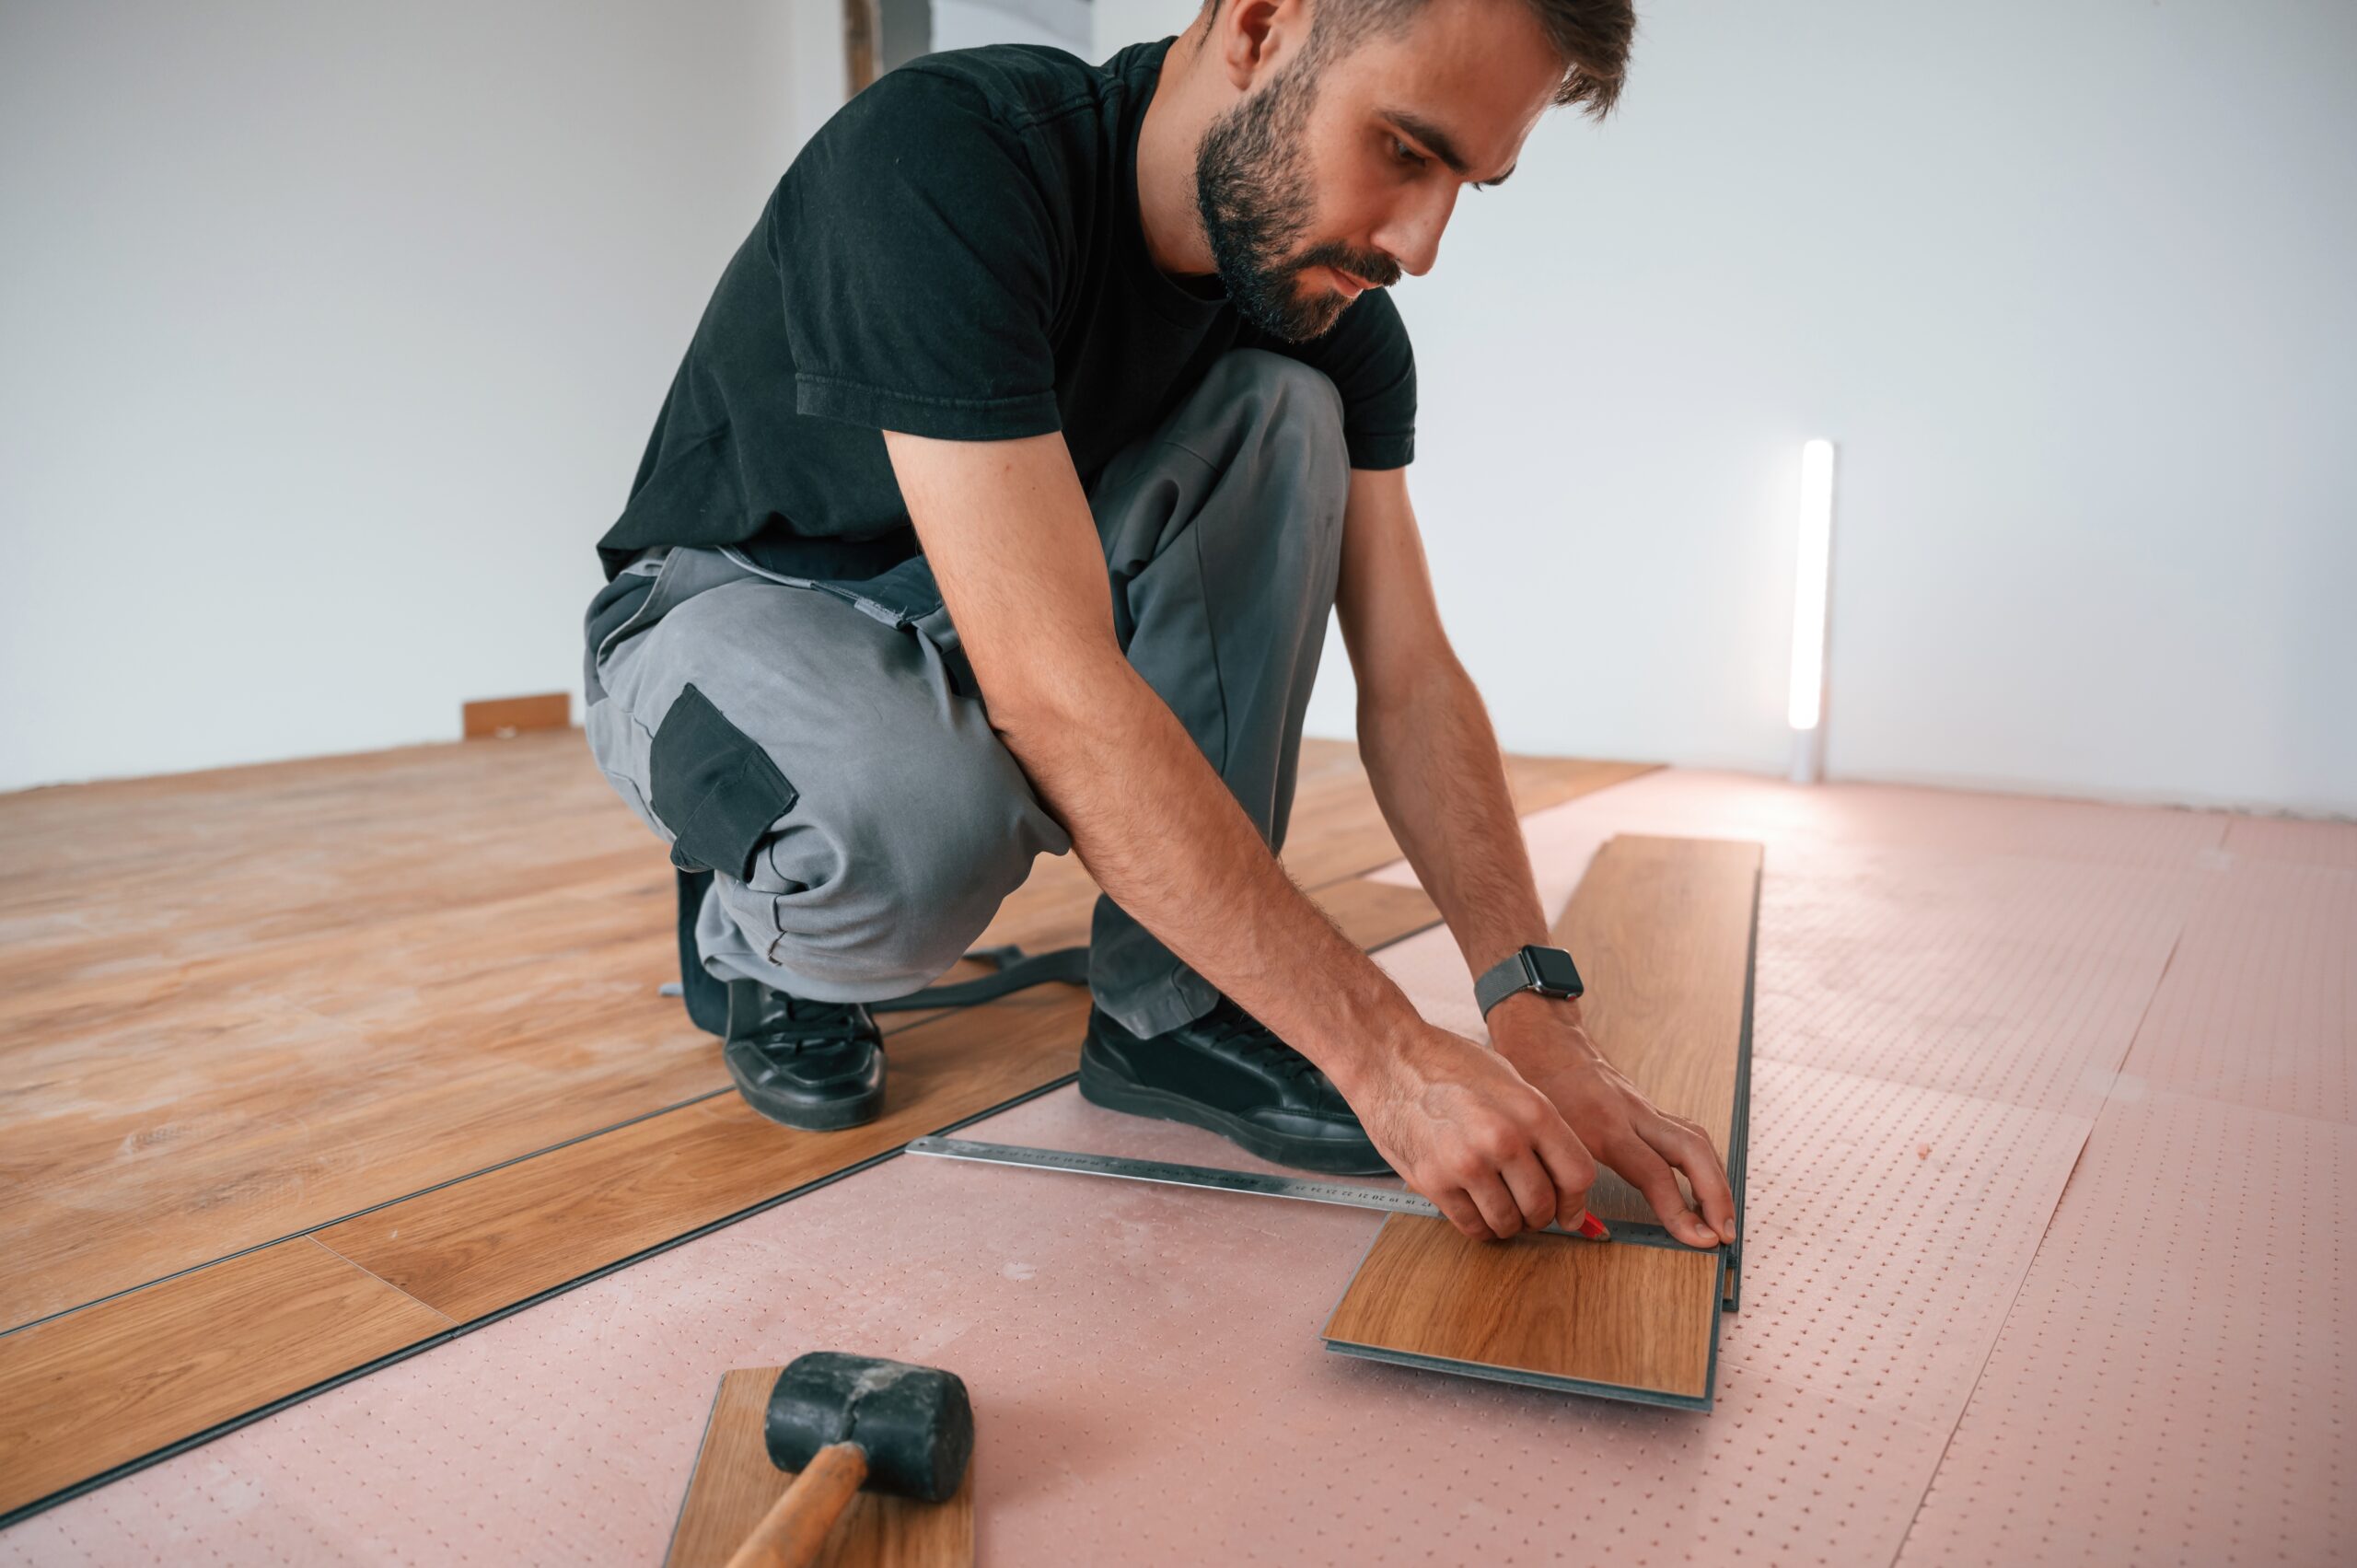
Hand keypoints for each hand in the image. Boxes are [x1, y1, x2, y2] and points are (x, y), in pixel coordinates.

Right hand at [1338, 1021, 1599, 1240]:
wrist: (1390, 1058)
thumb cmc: (1448, 1064)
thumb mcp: (1510, 1082)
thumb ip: (1539, 1128)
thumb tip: (1561, 1175)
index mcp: (1532, 1111)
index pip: (1577, 1176)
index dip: (1576, 1203)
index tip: (1570, 1213)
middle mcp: (1503, 1139)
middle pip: (1542, 1205)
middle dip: (1539, 1215)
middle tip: (1528, 1209)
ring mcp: (1467, 1163)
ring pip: (1507, 1222)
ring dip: (1507, 1223)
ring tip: (1498, 1206)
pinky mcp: (1434, 1181)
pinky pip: (1471, 1225)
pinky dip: (1478, 1225)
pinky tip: (1474, 1207)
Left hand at [1487, 994, 1737, 1249]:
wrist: (1544, 1040)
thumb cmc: (1536, 1085)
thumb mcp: (1538, 1133)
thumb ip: (1557, 1177)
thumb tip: (1575, 1223)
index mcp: (1603, 1126)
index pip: (1654, 1174)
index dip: (1679, 1211)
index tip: (1700, 1240)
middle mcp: (1633, 1115)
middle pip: (1691, 1151)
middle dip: (1716, 1195)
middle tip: (1725, 1233)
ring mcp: (1644, 1108)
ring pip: (1696, 1140)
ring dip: (1717, 1180)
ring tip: (1724, 1218)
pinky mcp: (1648, 1107)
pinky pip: (1686, 1134)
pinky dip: (1704, 1163)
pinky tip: (1707, 1187)